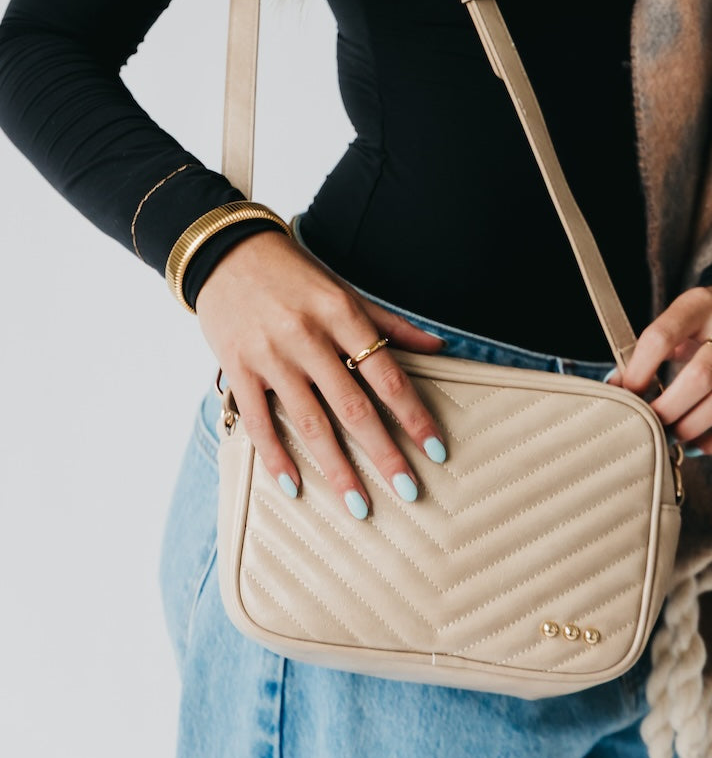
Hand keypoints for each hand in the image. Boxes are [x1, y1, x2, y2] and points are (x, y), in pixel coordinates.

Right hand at [195, 230, 447, 518]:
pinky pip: (259, 421)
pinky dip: (276, 456)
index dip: (414, 416)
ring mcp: (271, 356)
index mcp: (343, 315)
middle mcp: (309, 337)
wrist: (224, 251)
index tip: (435, 450)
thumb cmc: (295, 274)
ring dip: (336, 468)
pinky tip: (294, 486)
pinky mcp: (238, 368)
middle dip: (384, 453)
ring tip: (359, 505)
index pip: (388, 376)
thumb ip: (391, 325)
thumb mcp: (346, 290)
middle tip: (408, 491)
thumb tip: (440, 348)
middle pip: (354, 407)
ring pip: (309, 422)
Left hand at [607, 285, 711, 455]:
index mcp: (699, 305)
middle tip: (650, 424)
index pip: (662, 337)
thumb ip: (648, 351)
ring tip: (672, 436)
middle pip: (699, 376)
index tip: (627, 393)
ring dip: (692, 426)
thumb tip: (614, 389)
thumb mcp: (678, 321)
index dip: (639, 371)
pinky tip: (697, 445)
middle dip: (667, 408)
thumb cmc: (705, 322)